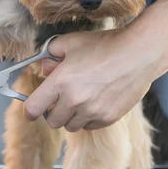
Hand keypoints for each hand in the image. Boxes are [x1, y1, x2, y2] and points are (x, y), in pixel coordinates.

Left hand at [24, 12, 167, 131]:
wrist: (138, 54)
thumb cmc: (105, 45)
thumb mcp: (71, 42)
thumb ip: (51, 53)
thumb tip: (44, 66)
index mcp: (60, 82)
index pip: (32, 109)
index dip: (29, 109)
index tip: (31, 108)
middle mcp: (74, 101)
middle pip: (51, 120)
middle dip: (52, 110)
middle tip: (61, 98)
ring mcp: (92, 112)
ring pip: (70, 126)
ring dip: (71, 115)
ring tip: (81, 98)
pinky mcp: (107, 118)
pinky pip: (89, 126)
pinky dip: (88, 118)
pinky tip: (95, 101)